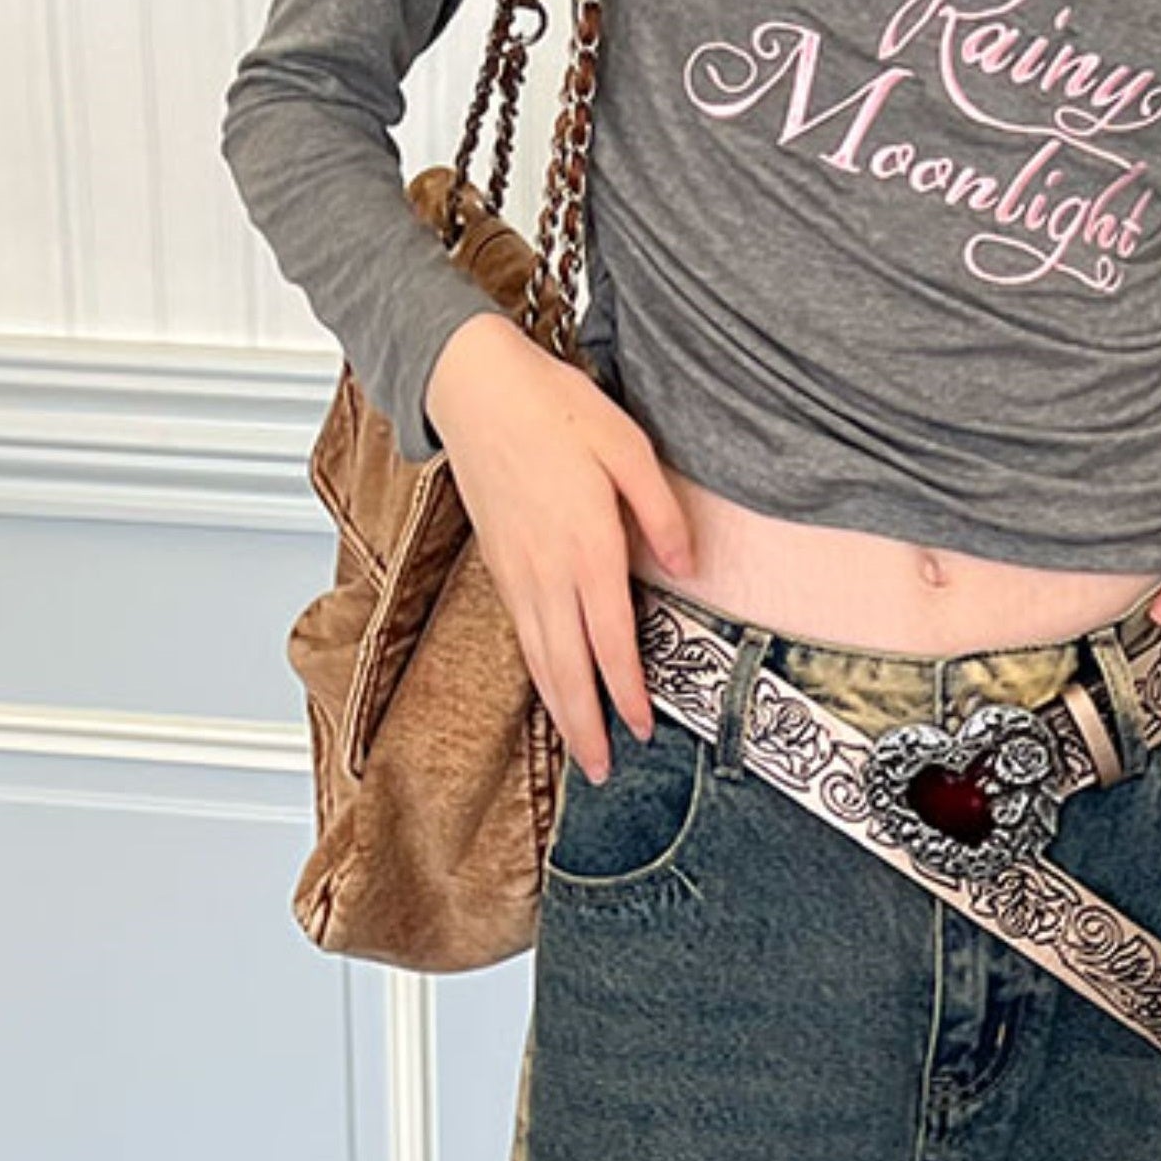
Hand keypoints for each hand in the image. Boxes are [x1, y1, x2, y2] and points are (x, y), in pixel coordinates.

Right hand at [424, 310, 696, 784]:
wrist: (474, 388)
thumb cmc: (555, 408)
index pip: (612, 641)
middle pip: (567, 669)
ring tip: (577, 751)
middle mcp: (548, 572)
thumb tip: (686, 568)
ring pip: (539, 660)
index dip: (628, 692)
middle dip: (585, 727)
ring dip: (558, 711)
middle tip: (600, 773)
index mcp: (587, 546)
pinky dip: (537, 674)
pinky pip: (522, 636)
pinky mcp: (500, 566)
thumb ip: (662, 512)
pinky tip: (550, 690)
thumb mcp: (628, 446)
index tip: (643, 728)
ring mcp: (518, 573)